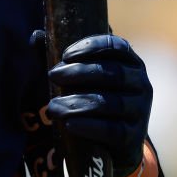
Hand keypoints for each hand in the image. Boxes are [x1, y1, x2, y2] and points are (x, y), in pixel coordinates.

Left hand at [45, 34, 152, 176]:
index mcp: (129, 62)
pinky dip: (90, 126)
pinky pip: (113, 130)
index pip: (116, 46)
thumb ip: (60, 56)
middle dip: (79, 73)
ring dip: (77, 103)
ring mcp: (141, 110)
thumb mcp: (80, 75)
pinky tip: (69, 124)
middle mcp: (141, 83)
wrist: (112, 140)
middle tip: (52, 75)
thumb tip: (36, 36)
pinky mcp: (134, 135)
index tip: (65, 54)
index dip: (91, 47)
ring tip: (52, 107)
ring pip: (111, 103)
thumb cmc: (93, 95)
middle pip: (112, 73)